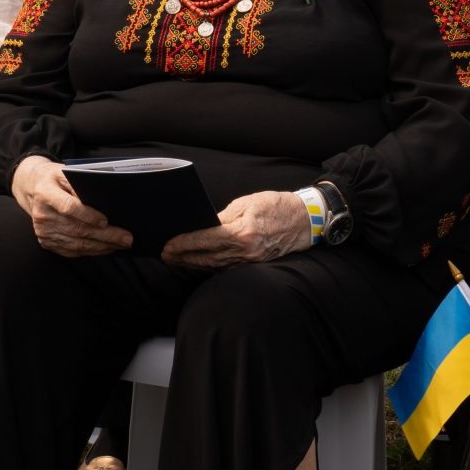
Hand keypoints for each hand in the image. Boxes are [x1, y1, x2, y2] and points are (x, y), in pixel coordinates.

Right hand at [10, 155, 131, 256]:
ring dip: (102, 246)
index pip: (68, 207)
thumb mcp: (64, 172)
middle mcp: (42, 215)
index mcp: (45, 194)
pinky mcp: (47, 242)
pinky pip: (72, 251)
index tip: (106, 220)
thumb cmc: (54, 179)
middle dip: (106, 236)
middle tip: (127, 238)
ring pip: (77, 244)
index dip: (88, 215)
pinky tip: (106, 247)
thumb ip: (79, 183)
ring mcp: (44, 232)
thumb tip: (100, 200)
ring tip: (121, 244)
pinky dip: (92, 251)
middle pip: (77, 229)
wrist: (32, 188)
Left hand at [164, 191, 310, 267]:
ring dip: (193, 263)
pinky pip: (226, 267)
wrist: (305, 220)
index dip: (184, 243)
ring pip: (214, 265)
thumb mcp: (247, 203)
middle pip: (206, 257)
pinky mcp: (254, 264)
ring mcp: (250, 261)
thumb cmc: (276, 206)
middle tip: (165, 255)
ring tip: (175, 260)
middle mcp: (246, 251)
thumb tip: (203, 226)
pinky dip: (209, 265)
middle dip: (183, 257)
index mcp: (243, 233)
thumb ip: (223, 217)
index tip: (168, 245)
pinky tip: (197, 262)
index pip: (205, 240)